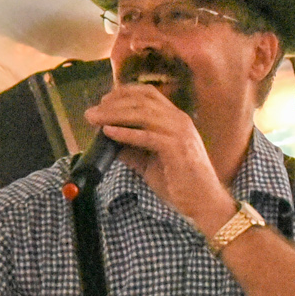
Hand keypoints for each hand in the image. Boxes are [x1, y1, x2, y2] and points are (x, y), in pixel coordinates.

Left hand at [84, 83, 234, 232]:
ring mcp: (180, 133)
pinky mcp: (178, 149)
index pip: (148, 94)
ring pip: (143, 114)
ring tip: (94, 120)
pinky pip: (147, 136)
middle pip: (142, 101)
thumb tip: (107, 138)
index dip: (123, 93)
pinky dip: (126, 132)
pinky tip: (108, 132)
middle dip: (112, 104)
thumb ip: (131, 148)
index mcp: (175, 119)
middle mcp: (179, 121)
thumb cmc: (179, 182)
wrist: (204, 202)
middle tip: (90, 113)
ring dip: (114, 115)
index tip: (102, 101)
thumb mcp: (149, 162)